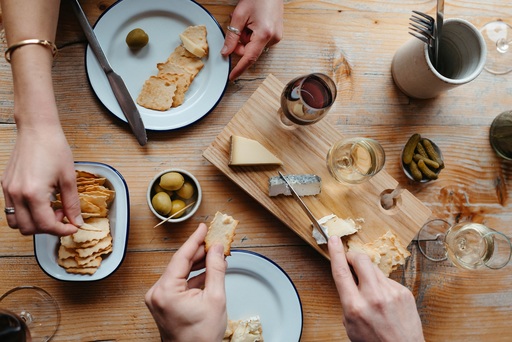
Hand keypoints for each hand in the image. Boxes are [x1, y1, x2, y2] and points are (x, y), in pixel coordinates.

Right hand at [2, 119, 80, 235]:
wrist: (37, 129)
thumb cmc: (54, 148)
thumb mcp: (69, 178)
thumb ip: (72, 203)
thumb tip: (76, 221)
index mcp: (33, 193)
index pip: (46, 225)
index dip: (62, 230)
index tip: (73, 227)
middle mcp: (16, 194)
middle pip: (28, 229)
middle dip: (48, 228)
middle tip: (63, 215)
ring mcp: (8, 190)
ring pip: (16, 222)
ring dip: (34, 223)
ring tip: (51, 209)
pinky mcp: (5, 185)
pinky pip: (11, 209)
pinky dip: (26, 213)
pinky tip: (41, 202)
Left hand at [145, 223, 227, 341]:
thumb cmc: (201, 336)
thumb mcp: (215, 298)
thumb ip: (216, 269)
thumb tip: (216, 249)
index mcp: (166, 290)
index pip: (181, 257)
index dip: (194, 240)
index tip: (203, 227)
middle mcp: (157, 293)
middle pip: (180, 264)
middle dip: (199, 252)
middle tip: (214, 240)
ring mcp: (158, 299)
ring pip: (180, 272)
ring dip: (197, 264)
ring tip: (214, 255)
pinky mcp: (163, 303)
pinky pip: (179, 283)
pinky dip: (193, 277)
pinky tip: (207, 271)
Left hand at [221, 0, 282, 80]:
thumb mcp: (239, 15)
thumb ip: (232, 36)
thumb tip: (226, 52)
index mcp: (264, 34)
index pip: (249, 58)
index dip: (239, 69)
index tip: (231, 77)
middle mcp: (273, 38)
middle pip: (250, 51)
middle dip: (239, 44)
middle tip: (236, 28)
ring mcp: (276, 37)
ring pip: (254, 46)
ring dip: (246, 38)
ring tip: (246, 21)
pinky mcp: (276, 34)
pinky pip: (260, 41)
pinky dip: (252, 35)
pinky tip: (252, 23)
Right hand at [327, 236, 423, 341]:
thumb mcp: (350, 325)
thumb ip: (347, 300)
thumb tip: (348, 280)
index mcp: (355, 306)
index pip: (341, 271)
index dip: (336, 252)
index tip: (333, 240)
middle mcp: (373, 297)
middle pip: (360, 260)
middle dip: (353, 256)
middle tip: (350, 260)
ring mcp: (391, 292)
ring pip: (374, 268)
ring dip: (367, 273)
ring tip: (370, 291)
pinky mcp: (404, 292)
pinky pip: (387, 279)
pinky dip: (382, 285)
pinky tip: (384, 299)